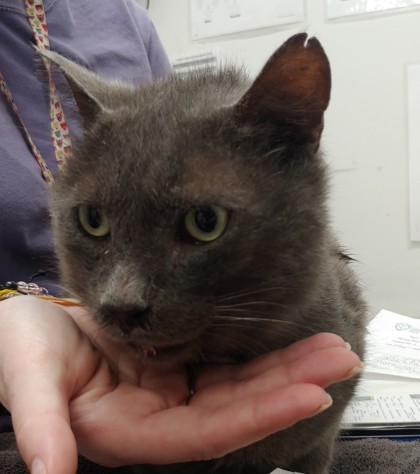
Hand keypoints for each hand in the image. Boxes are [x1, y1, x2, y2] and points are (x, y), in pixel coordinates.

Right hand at [0, 296, 361, 473]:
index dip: (259, 416)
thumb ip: (40, 423)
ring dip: (285, 365)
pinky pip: (223, 360)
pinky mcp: (172, 362)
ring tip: (330, 347)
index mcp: (127, 429)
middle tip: (341, 357)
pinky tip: (288, 341)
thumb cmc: (22, 350)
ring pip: (238, 383)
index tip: (310, 393)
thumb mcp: (27, 378)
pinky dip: (257, 353)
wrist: (26, 329)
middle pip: (237, 406)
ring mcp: (169, 387)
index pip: (207, 432)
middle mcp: (158, 413)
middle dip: (291, 383)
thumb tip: (49, 473)